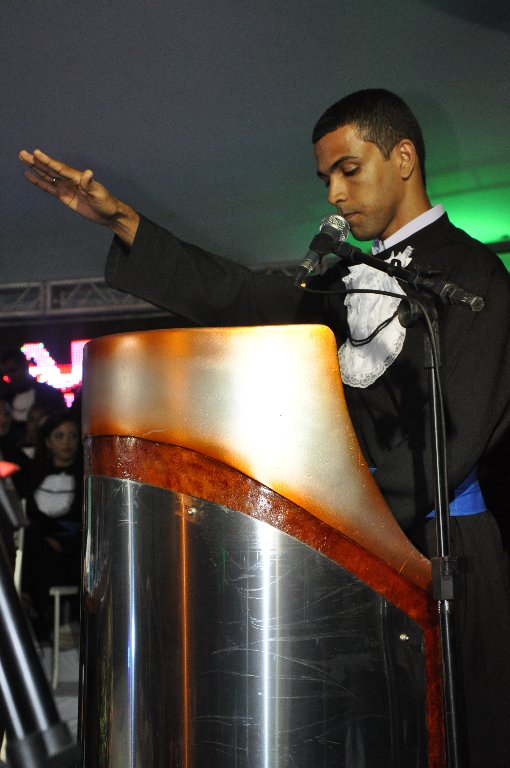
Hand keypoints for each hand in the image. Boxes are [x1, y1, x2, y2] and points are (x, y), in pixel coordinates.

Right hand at [19, 148, 138, 245]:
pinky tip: (30, 176)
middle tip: (23, 153)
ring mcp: (66, 187)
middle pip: (50, 169)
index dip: (48, 161)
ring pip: (47, 176)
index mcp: (78, 177)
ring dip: (36, 168)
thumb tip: (87, 173)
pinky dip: (39, 182)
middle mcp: (70, 180)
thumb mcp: (99, 194)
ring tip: (23, 159)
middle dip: (37, 161)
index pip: (60, 168)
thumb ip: (90, 184)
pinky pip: (49, 188)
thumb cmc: (106, 203)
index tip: (37, 153)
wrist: (108, 214)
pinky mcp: (64, 196)